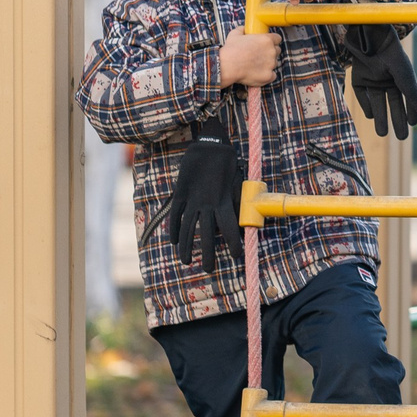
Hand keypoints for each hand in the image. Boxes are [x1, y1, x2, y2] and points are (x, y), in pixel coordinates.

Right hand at [164, 121, 243, 271]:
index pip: (229, 228)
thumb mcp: (236, 182)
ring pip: (188, 228)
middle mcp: (207, 204)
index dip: (233, 242)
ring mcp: (192, 200)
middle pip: (207, 234)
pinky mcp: (180, 194)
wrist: (209, 146)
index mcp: (223, 202)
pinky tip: (173, 241)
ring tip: (187, 261)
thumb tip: (244, 217)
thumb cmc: (227, 164)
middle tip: (209, 270)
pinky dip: (174, 228)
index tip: (236, 256)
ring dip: (187, 246)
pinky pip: (175, 214)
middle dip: (208, 253)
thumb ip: (237, 199)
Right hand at [219, 31, 279, 87]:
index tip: (266, 44)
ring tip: (255, 65)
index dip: (272, 41)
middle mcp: (272, 51)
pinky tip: (257, 73)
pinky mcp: (269, 75)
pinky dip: (267, 75)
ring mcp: (271, 64)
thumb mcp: (235, 34)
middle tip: (259, 55)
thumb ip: (242, 29)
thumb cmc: (230, 50)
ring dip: (268, 64)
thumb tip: (245, 28)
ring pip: (274, 63)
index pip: (278, 39)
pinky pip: (272, 75)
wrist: (226, 66)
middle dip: (270, 52)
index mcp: (267, 39)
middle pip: (277, 50)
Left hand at [336, 24, 416, 137]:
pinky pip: (362, 94)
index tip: (413, 124)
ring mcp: (372, 79)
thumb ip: (412, 92)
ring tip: (383, 133)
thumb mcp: (404, 75)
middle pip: (394, 104)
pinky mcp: (358, 77)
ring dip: (381, 118)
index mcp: (402, 77)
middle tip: (402, 137)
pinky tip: (371, 116)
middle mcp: (388, 79)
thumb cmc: (390, 53)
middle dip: (398, 120)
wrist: (369, 35)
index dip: (412, 112)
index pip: (408, 98)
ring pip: (377, 103)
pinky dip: (366, 105)